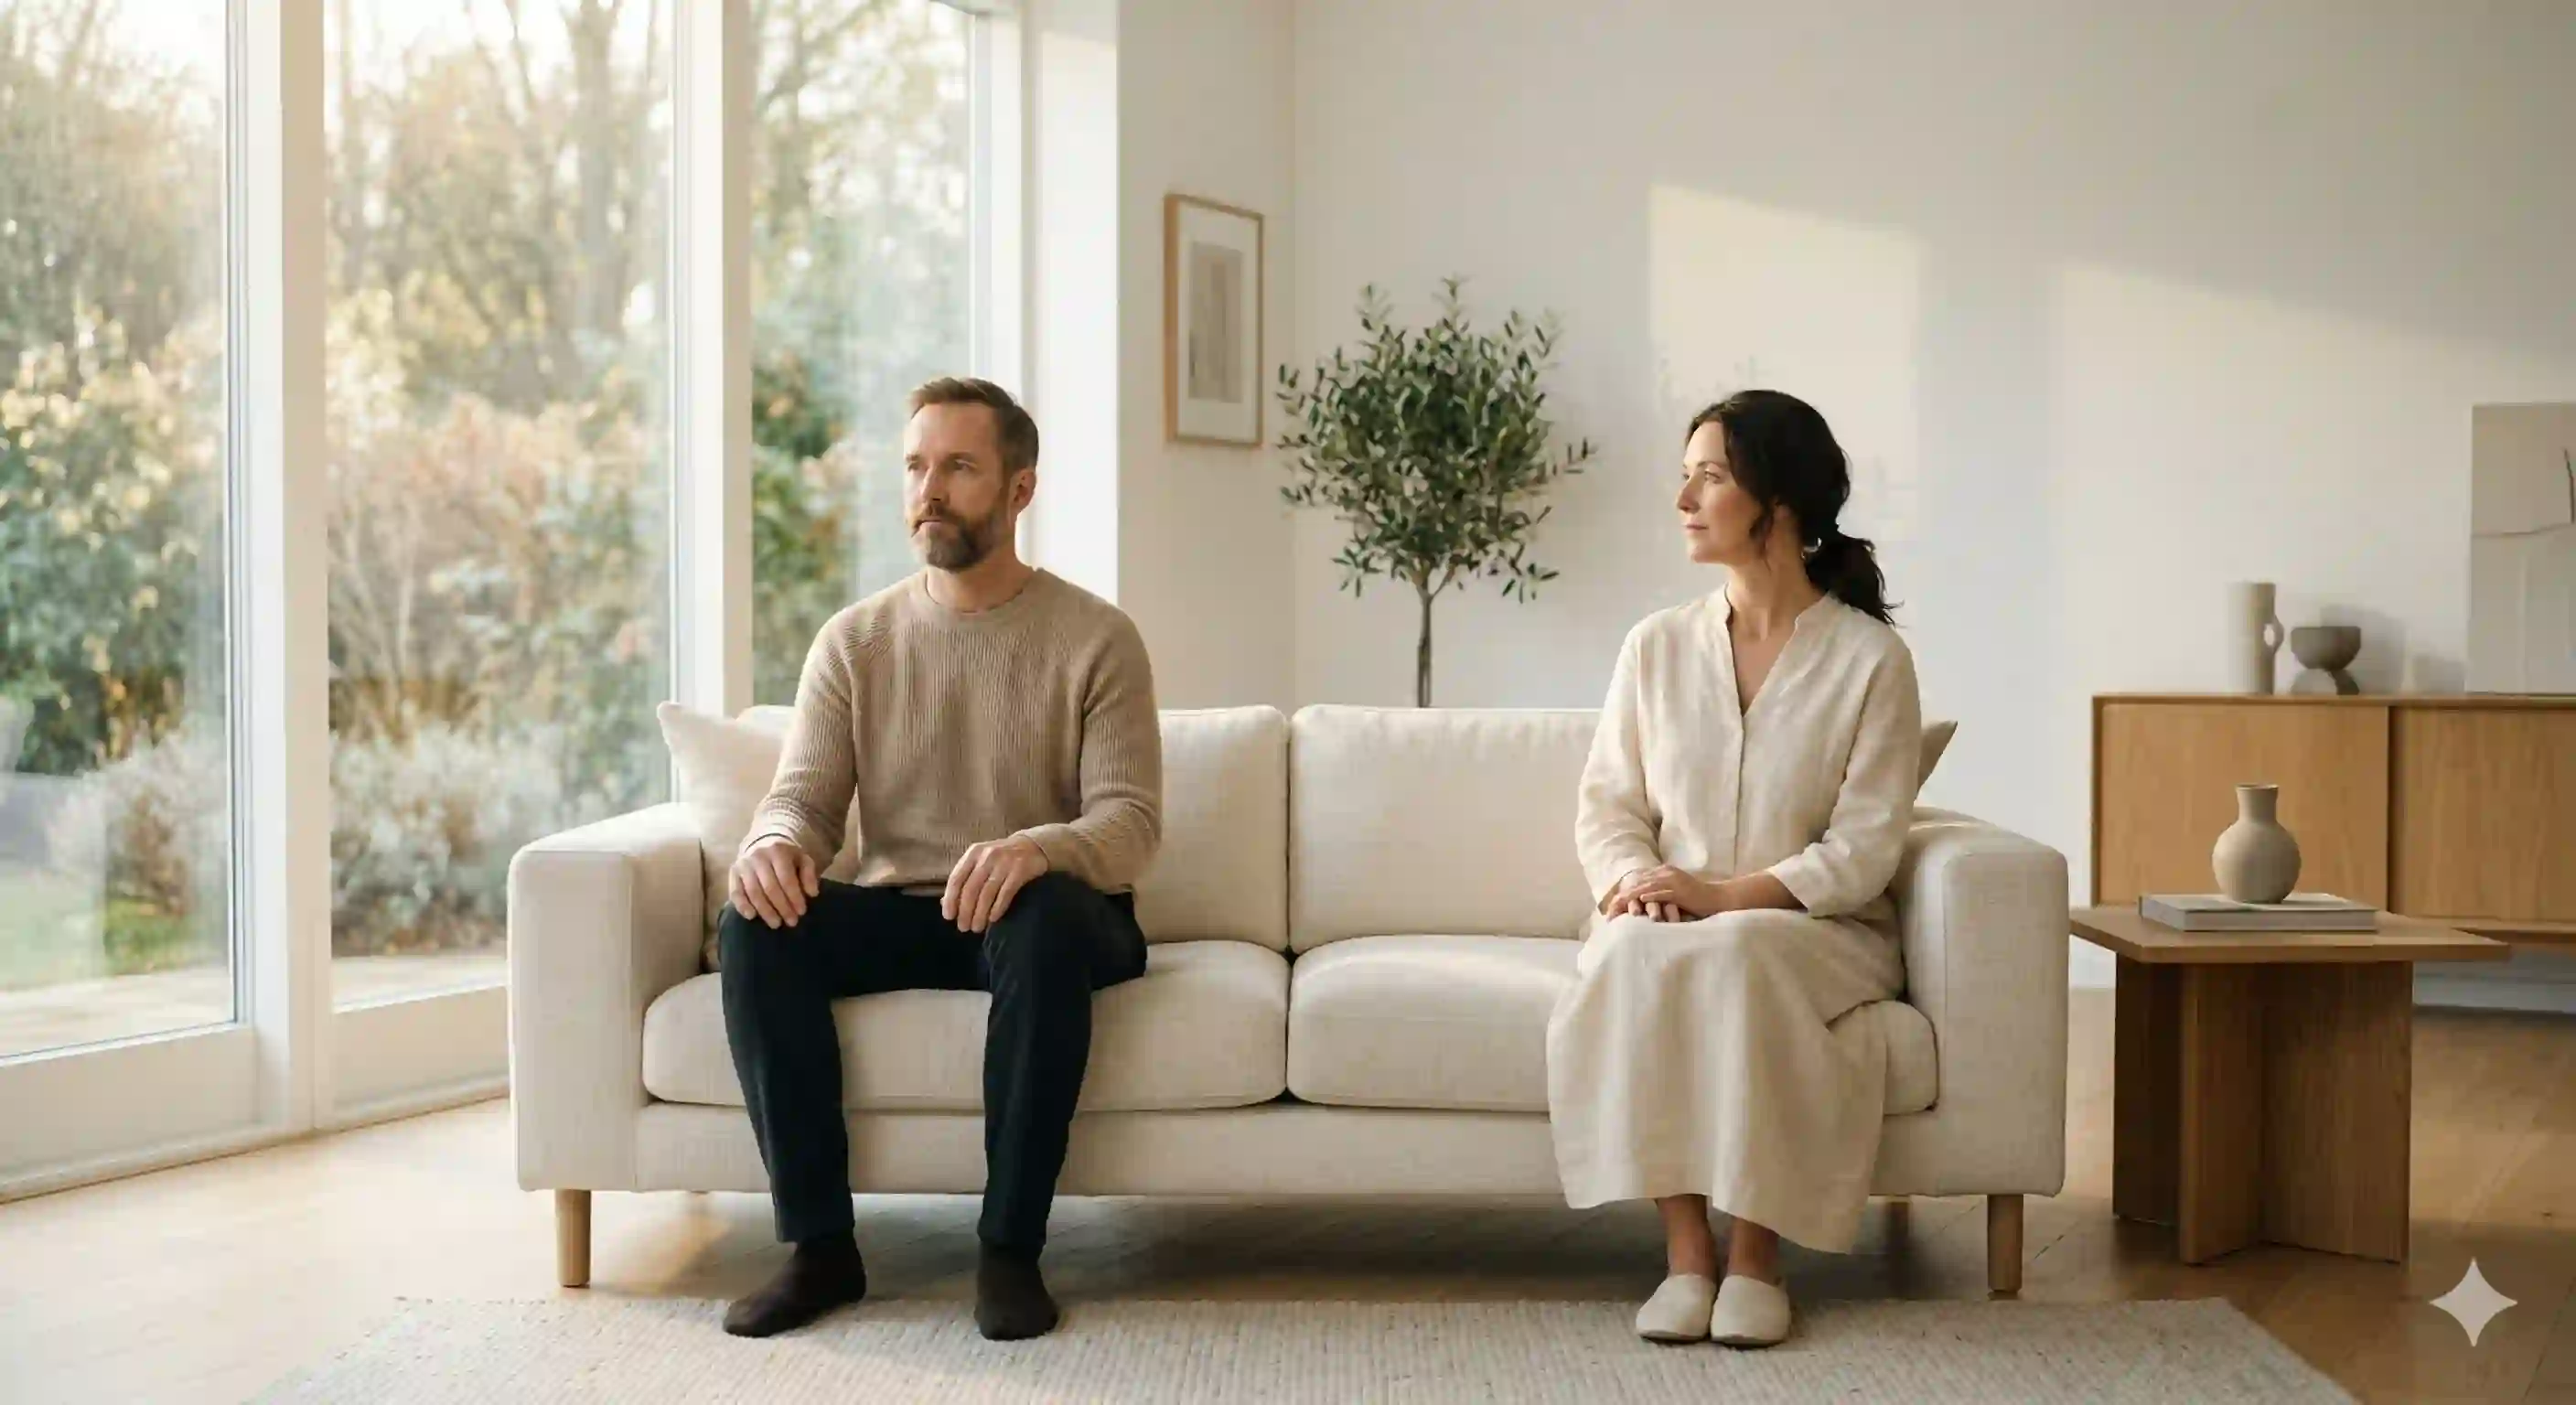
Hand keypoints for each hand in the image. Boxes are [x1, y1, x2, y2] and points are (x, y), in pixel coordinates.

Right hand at [731, 835, 818, 928]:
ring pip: (753, 892)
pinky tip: (751, 916)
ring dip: (765, 911)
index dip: (794, 897)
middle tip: (791, 922)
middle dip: (782, 907)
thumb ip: (809, 875)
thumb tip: (812, 894)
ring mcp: (743, 865)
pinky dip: (742, 906)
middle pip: (770, 887)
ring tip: (776, 924)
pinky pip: (735, 892)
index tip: (801, 912)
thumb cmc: (786, 856)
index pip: (786, 878)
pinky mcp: (732, 873)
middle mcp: (758, 857)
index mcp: (778, 851)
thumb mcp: (802, 859)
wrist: (762, 842)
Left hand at [944, 835, 1050, 933]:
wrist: (1032, 846)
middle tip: (963, 927)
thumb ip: (964, 879)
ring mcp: (1004, 863)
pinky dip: (998, 908)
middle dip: (965, 911)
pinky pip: (1006, 893)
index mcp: (973, 854)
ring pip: (987, 893)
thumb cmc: (1001, 858)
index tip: (949, 916)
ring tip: (977, 927)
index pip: (956, 878)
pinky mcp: (1020, 870)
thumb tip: (945, 902)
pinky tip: (993, 919)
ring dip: (980, 914)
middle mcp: (987, 856)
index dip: (950, 899)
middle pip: (971, 888)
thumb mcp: (980, 862)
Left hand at [1608, 865, 1725, 921]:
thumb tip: (1640, 902)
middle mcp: (1666, 873)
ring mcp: (1673, 881)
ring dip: (1631, 897)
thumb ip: (1658, 893)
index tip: (1610, 906)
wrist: (1716, 898)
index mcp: (1663, 872)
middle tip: (1609, 910)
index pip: (1637, 881)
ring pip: (1646, 887)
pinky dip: (1650, 896)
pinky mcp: (1680, 890)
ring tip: (1618, 907)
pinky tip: (1640, 901)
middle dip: (1622, 897)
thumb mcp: (1673, 893)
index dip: (1623, 893)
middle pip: (1638, 883)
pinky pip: (1662, 893)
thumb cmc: (1695, 899)